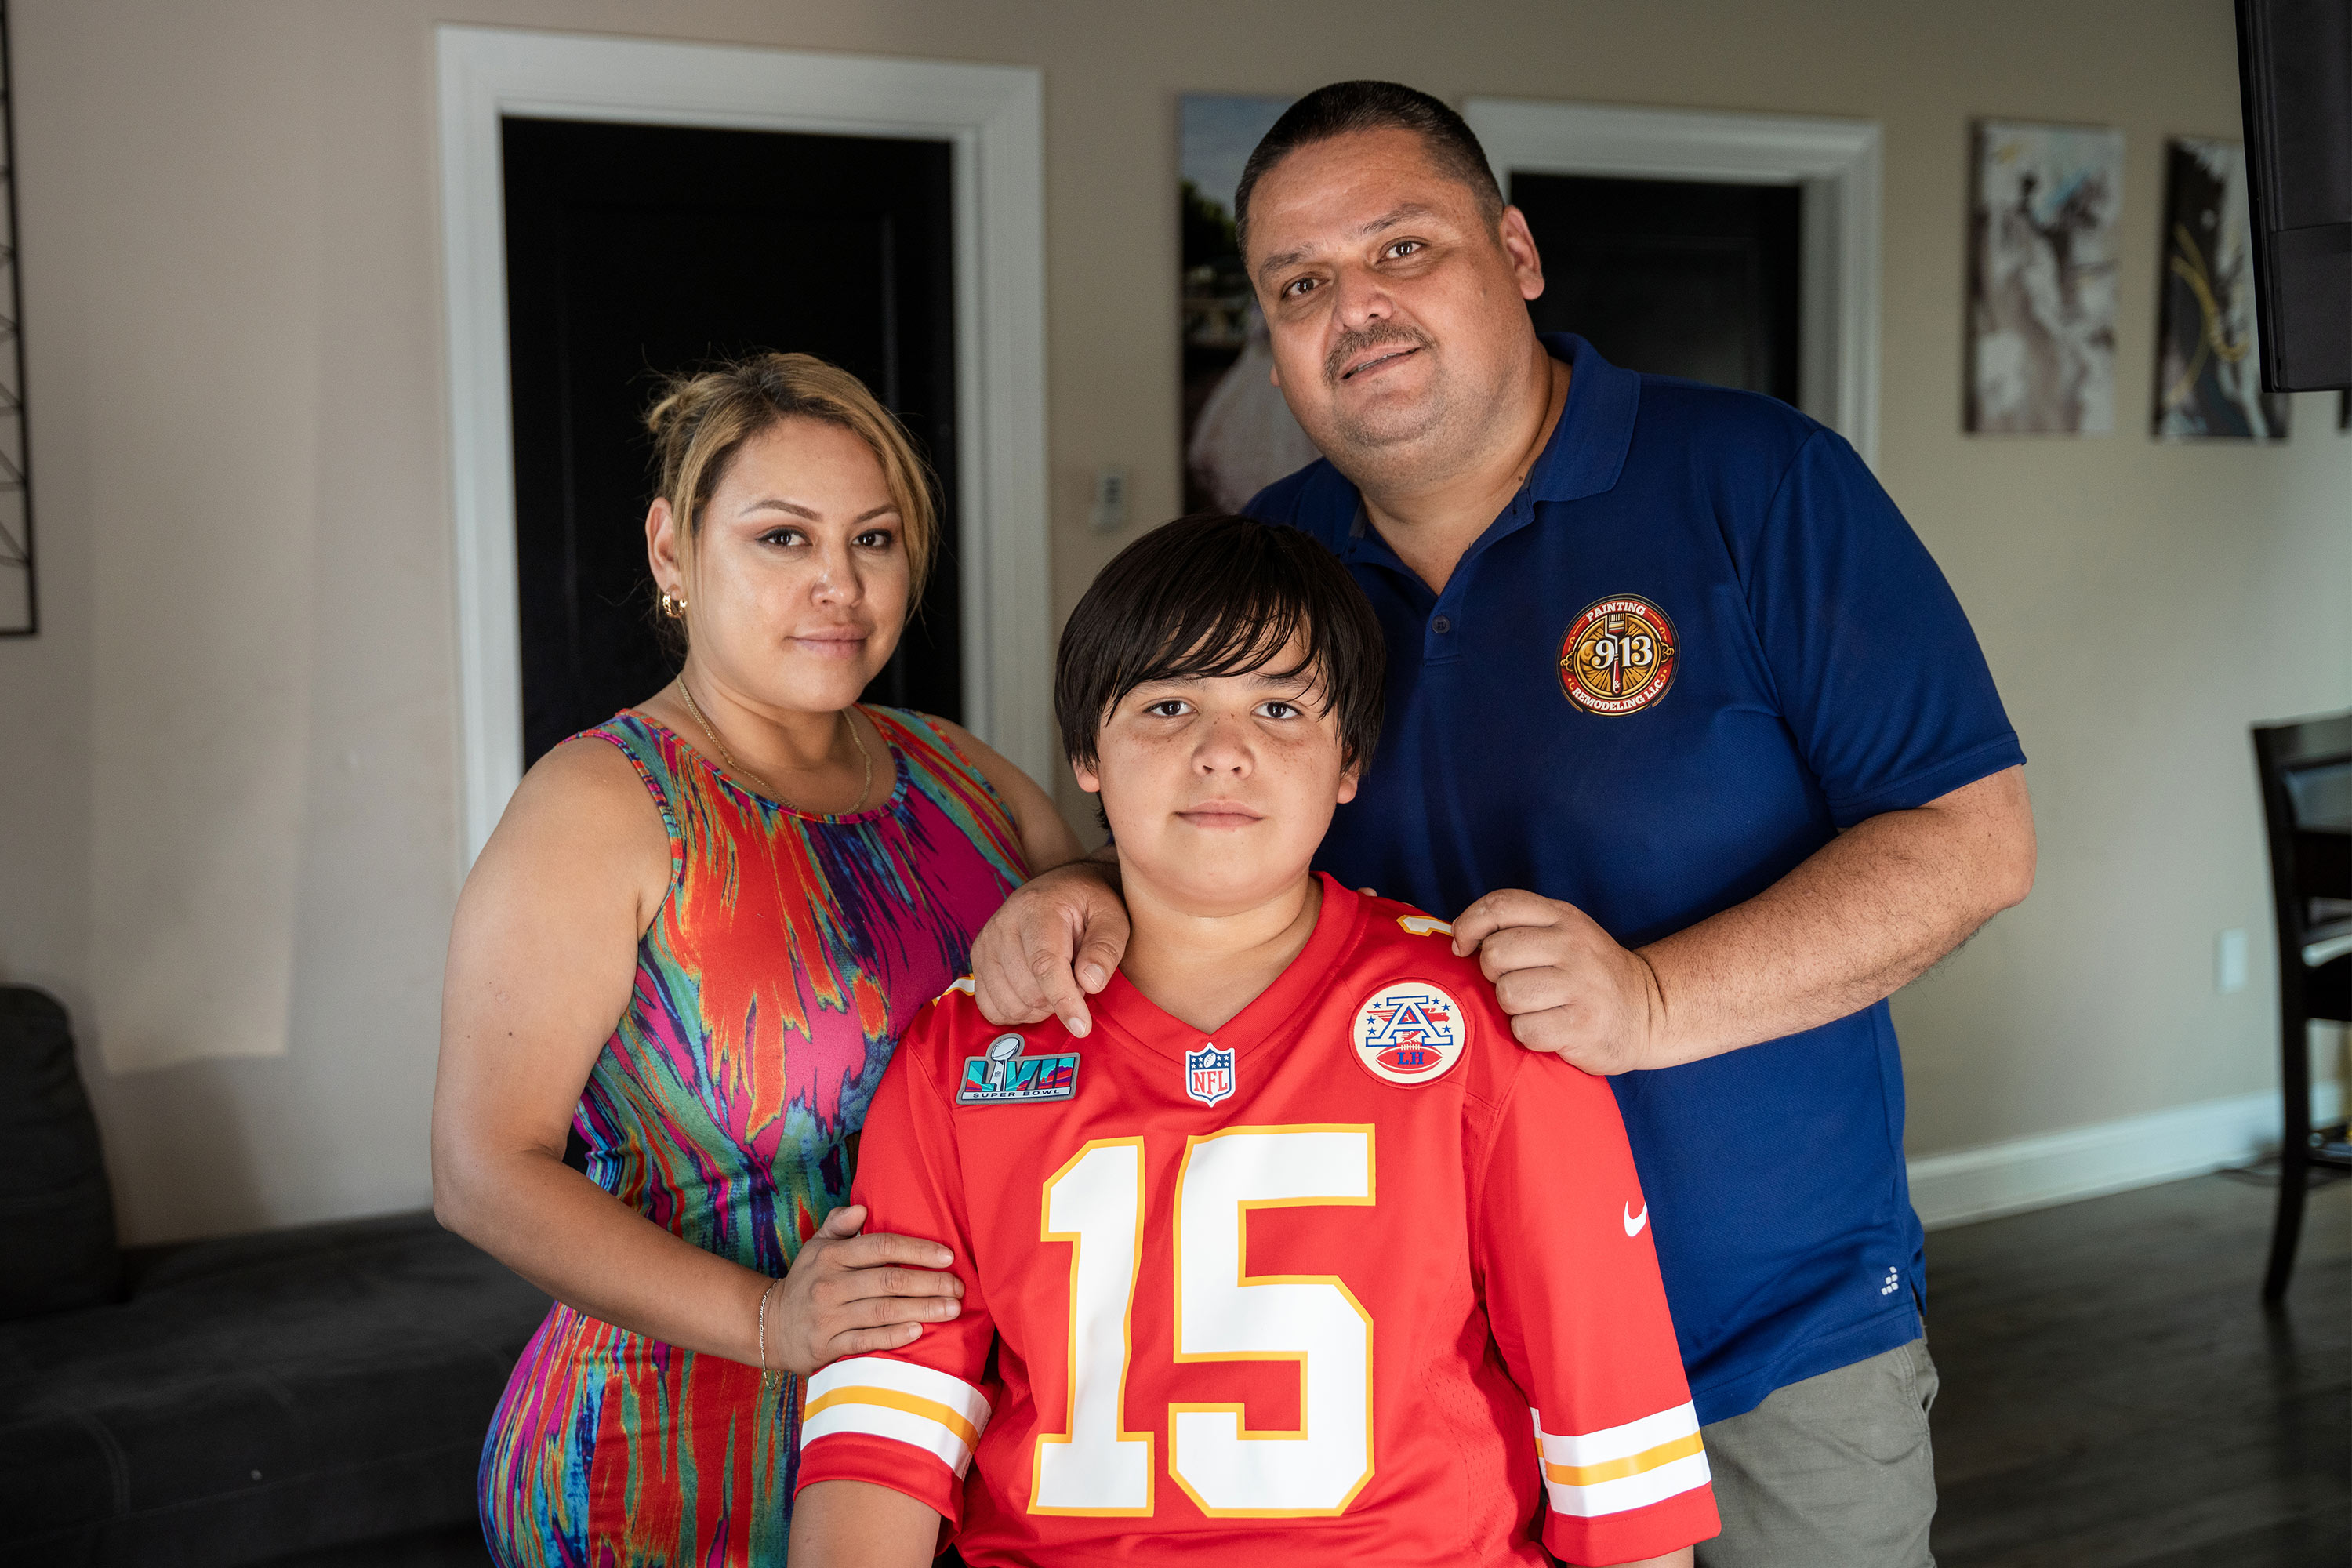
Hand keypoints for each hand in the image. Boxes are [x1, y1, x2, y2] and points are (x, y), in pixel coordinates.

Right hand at [764, 1205, 964, 1375]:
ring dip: (921, 1309)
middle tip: (959, 1288)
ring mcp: (828, 1316)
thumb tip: (862, 1209)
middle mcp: (829, 1284)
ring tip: (952, 1309)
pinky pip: (866, 1340)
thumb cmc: (808, 1280)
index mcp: (831, 1255)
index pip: (881, 1246)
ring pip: (882, 1311)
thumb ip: (838, 1223)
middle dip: (929, 1283)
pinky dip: (893, 1336)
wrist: (770, 1326)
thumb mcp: (816, 1246)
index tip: (948, 1256)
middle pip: (889, 1281)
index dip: (917, 1250)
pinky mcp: (826, 1346)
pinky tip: (919, 1330)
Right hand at [969, 859, 1129, 1035]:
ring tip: (1058, 980)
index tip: (1082, 1027)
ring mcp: (985, 944)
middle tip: (1077, 975)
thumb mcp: (1113, 918)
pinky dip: (1018, 1012)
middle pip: (1030, 992)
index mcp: (1037, 909)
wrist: (1060, 890)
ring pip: (1011, 1005)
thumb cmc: (1090, 906)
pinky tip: (1036, 993)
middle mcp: (1002, 925)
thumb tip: (1091, 983)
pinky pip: (991, 1008)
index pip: (1045, 964)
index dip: (1063, 1000)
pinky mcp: (977, 961)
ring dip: (1041, 1007)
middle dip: (1061, 998)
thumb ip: (1106, 948)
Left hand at [1451, 889, 1667, 1074]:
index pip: (1500, 905)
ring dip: (1511, 1008)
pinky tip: (1548, 1028)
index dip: (1469, 925)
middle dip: (1492, 974)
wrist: (1648, 1011)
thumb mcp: (1564, 934)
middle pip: (1495, 953)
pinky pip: (1525, 1030)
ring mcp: (1579, 985)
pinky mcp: (1581, 1024)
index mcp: (1562, 917)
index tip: (1463, 946)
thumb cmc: (1588, 974)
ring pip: (1507, 993)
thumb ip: (1519, 926)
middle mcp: (1572, 945)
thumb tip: (1459, 937)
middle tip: (1514, 983)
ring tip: (1535, 1007)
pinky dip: (1528, 1035)